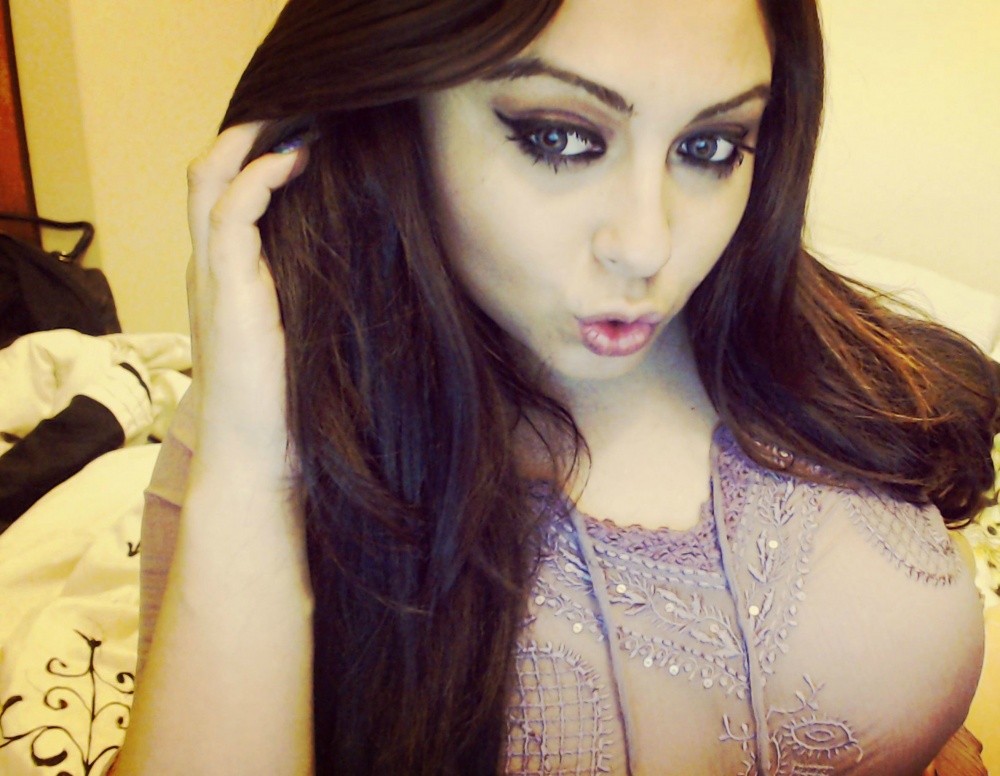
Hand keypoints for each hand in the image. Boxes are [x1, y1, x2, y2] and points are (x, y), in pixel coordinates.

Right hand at [185, 123, 306, 473]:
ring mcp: (212, 276)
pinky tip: (296, 160)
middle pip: (208, 173)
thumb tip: (369, 269)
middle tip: (300, 110)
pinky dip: (259, 177)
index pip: (226, 194)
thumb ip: (316, 298)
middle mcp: (212, 268)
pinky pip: (230, 212)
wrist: (256, 458)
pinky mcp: (224, 289)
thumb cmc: (287, 407)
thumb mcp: (304, 337)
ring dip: (250, 140)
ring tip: (297, 118)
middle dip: (249, 133)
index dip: (257, 155)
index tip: (309, 134)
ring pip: (208, 180)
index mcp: (229, 278)